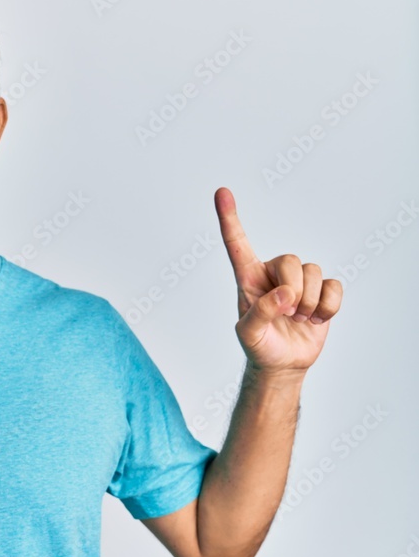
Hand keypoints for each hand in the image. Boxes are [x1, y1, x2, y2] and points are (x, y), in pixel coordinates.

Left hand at [214, 187, 342, 373]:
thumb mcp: (249, 334)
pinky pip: (334, 286)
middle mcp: (273, 273)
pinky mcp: (322, 291)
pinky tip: (316, 319)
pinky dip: (328, 307)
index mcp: (248, 278)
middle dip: (293, 290)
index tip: (222, 192)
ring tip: (299, 319)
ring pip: (314, 271)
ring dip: (310, 302)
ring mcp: (300, 281)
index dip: (229, 218)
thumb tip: (285, 294)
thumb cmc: (259, 346)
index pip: (237, 244)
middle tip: (287, 315)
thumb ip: (260, 313)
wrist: (283, 364)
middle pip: (291, 260)